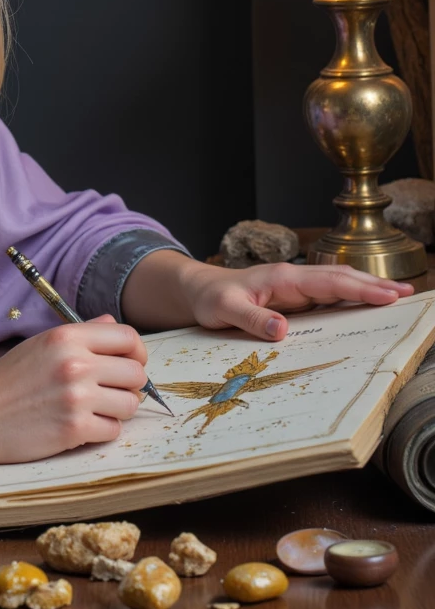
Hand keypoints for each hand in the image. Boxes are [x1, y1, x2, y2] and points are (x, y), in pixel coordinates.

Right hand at [0, 316, 147, 465]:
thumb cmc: (9, 381)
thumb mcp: (41, 344)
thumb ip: (81, 334)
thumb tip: (114, 324)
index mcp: (67, 337)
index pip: (127, 337)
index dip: (136, 352)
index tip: (129, 363)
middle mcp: (75, 363)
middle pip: (136, 373)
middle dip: (129, 385)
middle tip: (111, 392)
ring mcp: (76, 397)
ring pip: (130, 404)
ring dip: (118, 410)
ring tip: (96, 409)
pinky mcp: (74, 429)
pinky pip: (114, 430)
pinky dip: (102, 430)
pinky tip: (82, 426)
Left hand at [183, 259, 412, 340]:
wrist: (199, 291)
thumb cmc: (211, 298)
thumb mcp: (224, 310)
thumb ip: (252, 318)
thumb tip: (283, 330)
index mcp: (283, 278)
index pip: (329, 281)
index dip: (360, 288)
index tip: (389, 294)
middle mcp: (294, 279)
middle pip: (342, 277)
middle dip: (375, 284)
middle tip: (408, 292)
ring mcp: (296, 288)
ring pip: (339, 284)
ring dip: (368, 288)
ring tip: (399, 294)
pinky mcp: (295, 298)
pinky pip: (329, 295)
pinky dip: (352, 296)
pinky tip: (367, 304)